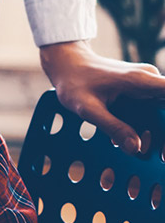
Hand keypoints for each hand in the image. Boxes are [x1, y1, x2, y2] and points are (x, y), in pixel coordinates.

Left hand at [40, 39, 164, 154]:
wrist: (67, 65)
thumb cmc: (74, 82)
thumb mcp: (87, 108)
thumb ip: (112, 126)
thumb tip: (136, 149)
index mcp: (142, 81)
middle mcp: (151, 81)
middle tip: (162, 157)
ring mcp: (148, 86)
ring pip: (163, 112)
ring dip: (160, 134)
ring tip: (157, 157)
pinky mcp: (142, 93)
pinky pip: (154, 112)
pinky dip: (150, 129)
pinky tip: (137, 144)